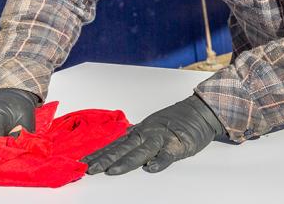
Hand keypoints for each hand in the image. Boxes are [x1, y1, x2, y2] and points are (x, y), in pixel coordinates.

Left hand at [82, 95, 223, 174]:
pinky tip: (150, 168)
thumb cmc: (176, 120)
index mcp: (140, 131)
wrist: (201, 111)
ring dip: (126, 162)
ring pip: (141, 152)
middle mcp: (147, 133)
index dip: (99, 153)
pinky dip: (159, 162)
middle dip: (105, 159)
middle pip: (123, 148)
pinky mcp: (178, 146)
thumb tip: (119, 139)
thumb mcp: (152, 125)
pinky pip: (168, 155)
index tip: (83, 163)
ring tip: (111, 171)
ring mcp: (162, 139)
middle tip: (89, 169)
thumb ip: (137, 135)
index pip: (115, 144)